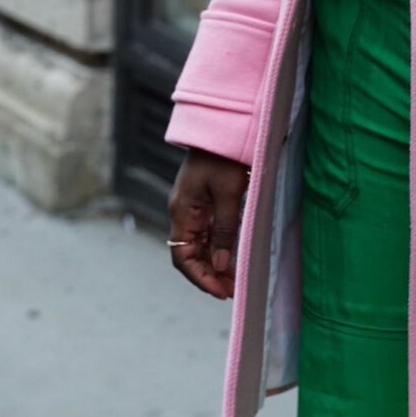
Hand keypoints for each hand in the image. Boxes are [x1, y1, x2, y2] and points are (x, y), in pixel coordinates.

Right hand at [167, 151, 249, 299]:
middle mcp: (183, 212)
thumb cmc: (225, 156)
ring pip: (198, 245)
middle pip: (189, 254)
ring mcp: (193, 207)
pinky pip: (207, 232)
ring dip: (214, 264)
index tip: (220, 291)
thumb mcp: (229, 194)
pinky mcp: (205, 201)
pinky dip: (217, 248)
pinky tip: (231, 257)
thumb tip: (219, 265)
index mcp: (182, 211)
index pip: (182, 257)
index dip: (199, 277)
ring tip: (233, 279)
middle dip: (208, 275)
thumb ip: (224, 230)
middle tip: (231, 289)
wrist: (224, 126)